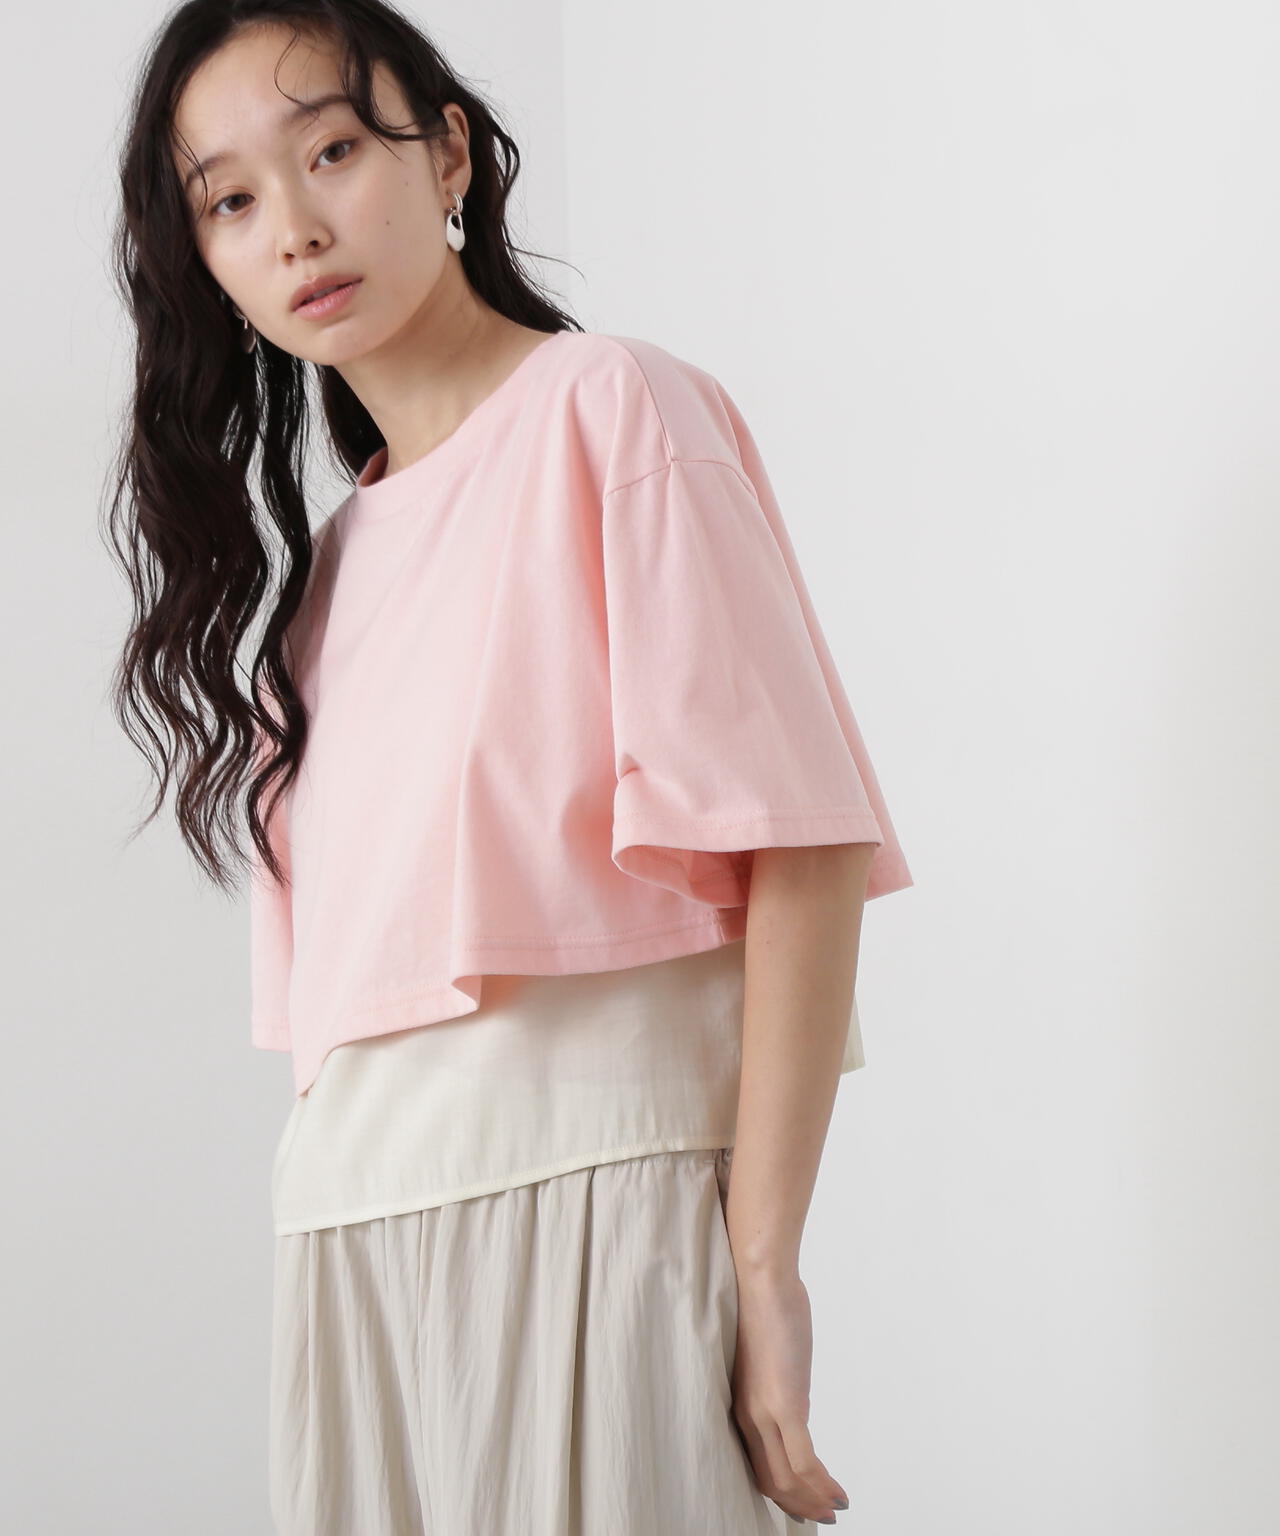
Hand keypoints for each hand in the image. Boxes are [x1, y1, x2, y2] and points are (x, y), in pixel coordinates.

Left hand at [728, 1266, 848, 1525]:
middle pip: (771, 1482)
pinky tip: (839, 1492)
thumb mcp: (769, 1361)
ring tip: (836, 1509)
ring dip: (814, 1500)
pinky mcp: (785, 1402)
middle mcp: (749, 1417)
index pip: (758, 1467)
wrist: (760, 1278)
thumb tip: (799, 1408)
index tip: (805, 1504)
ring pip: (788, 1479)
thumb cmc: (765, 1309)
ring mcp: (766, 1412)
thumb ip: (780, 1389)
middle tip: (824, 1516)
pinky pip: (804, 1459)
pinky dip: (822, 1483)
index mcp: (742, 1407)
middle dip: (800, 1506)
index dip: (782, 1494)